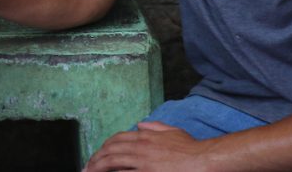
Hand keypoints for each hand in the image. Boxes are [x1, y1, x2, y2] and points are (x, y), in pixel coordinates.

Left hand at [84, 121, 217, 171]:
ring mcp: (143, 162)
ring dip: (99, 168)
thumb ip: (154, 127)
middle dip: (96, 159)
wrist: (204, 161)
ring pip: (113, 163)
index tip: (98, 154)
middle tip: (87, 167)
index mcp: (144, 136)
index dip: (104, 147)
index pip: (117, 139)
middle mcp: (140, 147)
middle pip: (110, 152)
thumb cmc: (191, 148)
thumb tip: (141, 124)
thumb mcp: (172, 131)